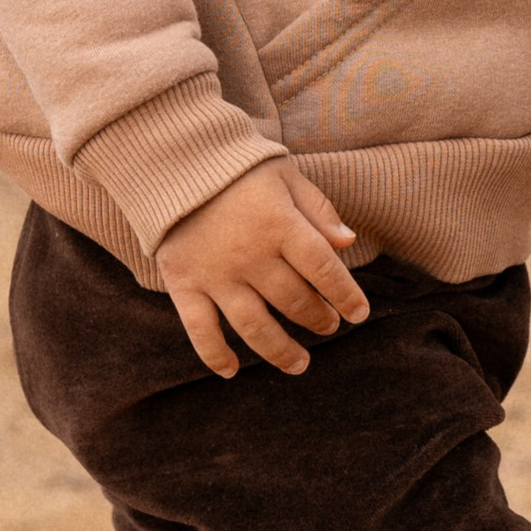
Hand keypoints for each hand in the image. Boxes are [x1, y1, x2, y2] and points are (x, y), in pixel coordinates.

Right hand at [158, 158, 370, 376]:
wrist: (171, 159)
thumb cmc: (238, 168)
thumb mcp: (285, 176)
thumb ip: (318, 210)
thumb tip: (348, 243)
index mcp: (280, 224)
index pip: (324, 269)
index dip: (346, 296)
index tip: (358, 314)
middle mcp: (250, 254)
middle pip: (293, 301)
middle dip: (318, 318)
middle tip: (328, 325)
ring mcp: (215, 273)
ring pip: (255, 327)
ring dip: (281, 351)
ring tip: (300, 363)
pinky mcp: (183, 283)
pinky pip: (200, 330)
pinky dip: (215, 354)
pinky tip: (231, 370)